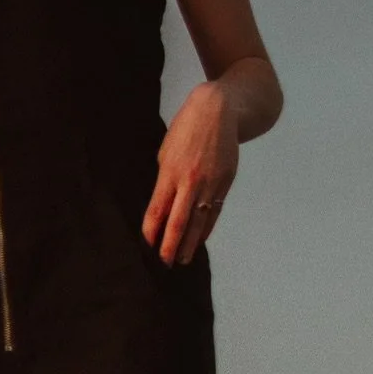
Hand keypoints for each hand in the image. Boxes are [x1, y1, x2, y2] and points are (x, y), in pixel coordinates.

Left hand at [144, 84, 237, 263]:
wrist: (220, 110)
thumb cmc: (187, 128)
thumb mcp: (167, 150)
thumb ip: (165, 178)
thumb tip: (163, 204)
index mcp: (170, 172)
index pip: (157, 210)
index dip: (151, 231)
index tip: (147, 246)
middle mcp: (190, 181)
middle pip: (179, 222)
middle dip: (171, 245)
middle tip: (165, 263)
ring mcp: (210, 183)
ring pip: (199, 221)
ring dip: (190, 243)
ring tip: (184, 259)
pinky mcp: (225, 182)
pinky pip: (214, 211)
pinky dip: (206, 228)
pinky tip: (200, 240)